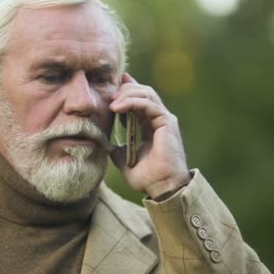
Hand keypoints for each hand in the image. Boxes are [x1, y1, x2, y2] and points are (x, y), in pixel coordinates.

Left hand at [109, 73, 190, 198]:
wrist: (162, 188)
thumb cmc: (149, 179)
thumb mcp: (126, 162)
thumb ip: (118, 151)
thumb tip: (107, 146)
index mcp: (150, 125)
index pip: (139, 100)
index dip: (127, 90)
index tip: (113, 85)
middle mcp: (159, 119)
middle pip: (143, 92)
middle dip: (124, 90)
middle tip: (109, 99)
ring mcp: (164, 119)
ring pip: (146, 93)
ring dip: (126, 95)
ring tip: (112, 105)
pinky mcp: (167, 122)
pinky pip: (148, 104)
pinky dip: (132, 102)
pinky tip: (119, 108)